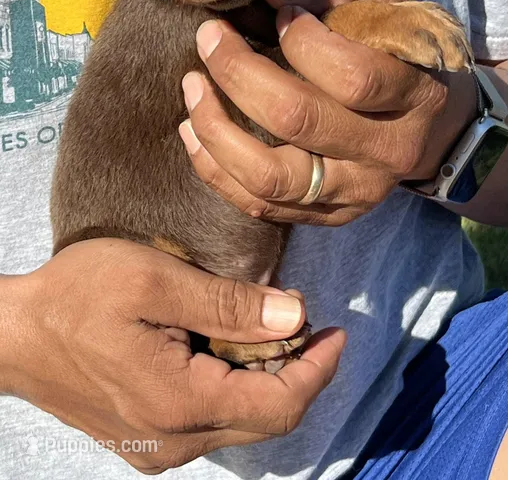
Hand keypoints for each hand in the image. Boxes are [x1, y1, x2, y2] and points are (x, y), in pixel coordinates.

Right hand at [0, 239, 344, 472]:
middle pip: (263, 418)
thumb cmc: (76, 298)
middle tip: (306, 323)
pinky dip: (232, 386)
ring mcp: (157, 446)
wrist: (14, 336)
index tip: (337, 331)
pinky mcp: (144, 438)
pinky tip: (224, 347)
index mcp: (180, 402)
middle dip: (295, 371)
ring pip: (238, 421)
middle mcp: (174, 440)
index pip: (279, 405)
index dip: (318, 369)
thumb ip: (227, 302)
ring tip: (265, 327)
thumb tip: (294, 314)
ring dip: (263, 377)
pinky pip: (209, 420)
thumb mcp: (154, 280)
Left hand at [179, 0, 476, 225]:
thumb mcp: (388, 2)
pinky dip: (214, 168)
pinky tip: (192, 128)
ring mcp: (355, 192)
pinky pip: (259, 205)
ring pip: (271, 178)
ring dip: (217, 130)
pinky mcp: (327, 215)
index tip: (278, 11)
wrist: (433, 126)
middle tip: (209, 36)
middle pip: (299, 121)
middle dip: (239, 72)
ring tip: (191, 85)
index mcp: (414, 96)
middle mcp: (386, 152)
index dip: (302, 42)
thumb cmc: (402, 51)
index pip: (352, 77)